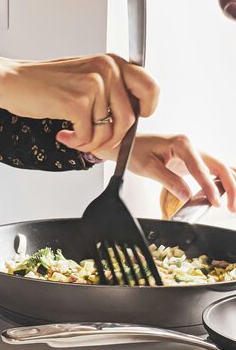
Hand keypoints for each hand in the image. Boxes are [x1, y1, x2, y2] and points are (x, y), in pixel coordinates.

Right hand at [0, 51, 159, 152]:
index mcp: (111, 61)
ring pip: (110, 132)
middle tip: (97, 141)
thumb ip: (111, 88)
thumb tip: (133, 115)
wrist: (14, 81)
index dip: (146, 111)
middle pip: (131, 119)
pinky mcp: (77, 102)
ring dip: (93, 143)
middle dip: (114, 138)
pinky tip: (65, 134)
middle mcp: (106, 69)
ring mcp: (93, 85)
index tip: (128, 121)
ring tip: (78, 138)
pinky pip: (89, 137)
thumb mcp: (85, 75)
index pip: (150, 87)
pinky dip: (78, 142)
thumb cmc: (46, 82)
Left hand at [94, 133, 235, 211]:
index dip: (210, 187)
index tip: (215, 202)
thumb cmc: (133, 150)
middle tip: (232, 207)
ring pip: (219, 167)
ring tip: (233, 203)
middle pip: (219, 166)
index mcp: (182, 143)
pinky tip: (229, 189)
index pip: (201, 169)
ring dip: (230, 184)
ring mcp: (193, 152)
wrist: (124, 142)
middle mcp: (191, 145)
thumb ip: (168, 181)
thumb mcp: (148, 167)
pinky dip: (222, 178)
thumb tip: (186, 195)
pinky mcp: (191, 159)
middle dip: (230, 187)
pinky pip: (212, 168)